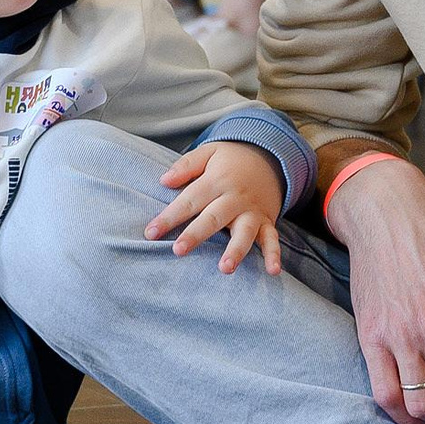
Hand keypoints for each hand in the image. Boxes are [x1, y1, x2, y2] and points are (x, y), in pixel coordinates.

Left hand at [146, 142, 283, 274]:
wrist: (271, 157)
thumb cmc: (232, 160)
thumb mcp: (209, 152)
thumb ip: (187, 165)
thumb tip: (164, 180)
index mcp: (217, 180)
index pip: (189, 200)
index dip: (169, 217)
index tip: (151, 232)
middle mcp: (235, 198)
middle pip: (214, 218)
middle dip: (196, 235)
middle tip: (178, 250)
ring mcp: (252, 211)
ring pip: (244, 232)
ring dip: (236, 250)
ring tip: (225, 268)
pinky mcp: (267, 221)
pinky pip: (272, 239)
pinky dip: (274, 255)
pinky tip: (273, 271)